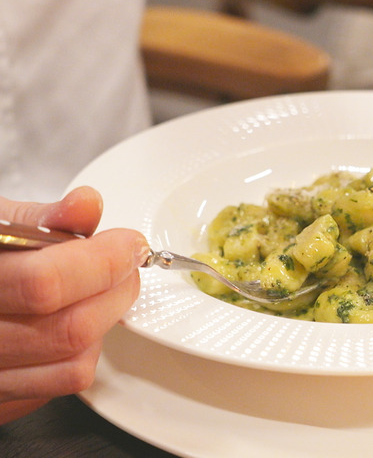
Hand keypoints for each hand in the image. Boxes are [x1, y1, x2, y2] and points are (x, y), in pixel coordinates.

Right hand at [0, 187, 148, 423]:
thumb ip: (44, 218)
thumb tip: (86, 204)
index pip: (46, 283)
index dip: (103, 261)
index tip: (129, 243)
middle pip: (72, 328)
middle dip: (118, 290)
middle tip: (125, 265)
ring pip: (76, 361)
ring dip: (105, 319)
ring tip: (98, 290)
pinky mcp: (4, 400)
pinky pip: (65, 383)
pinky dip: (86, 348)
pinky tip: (73, 318)